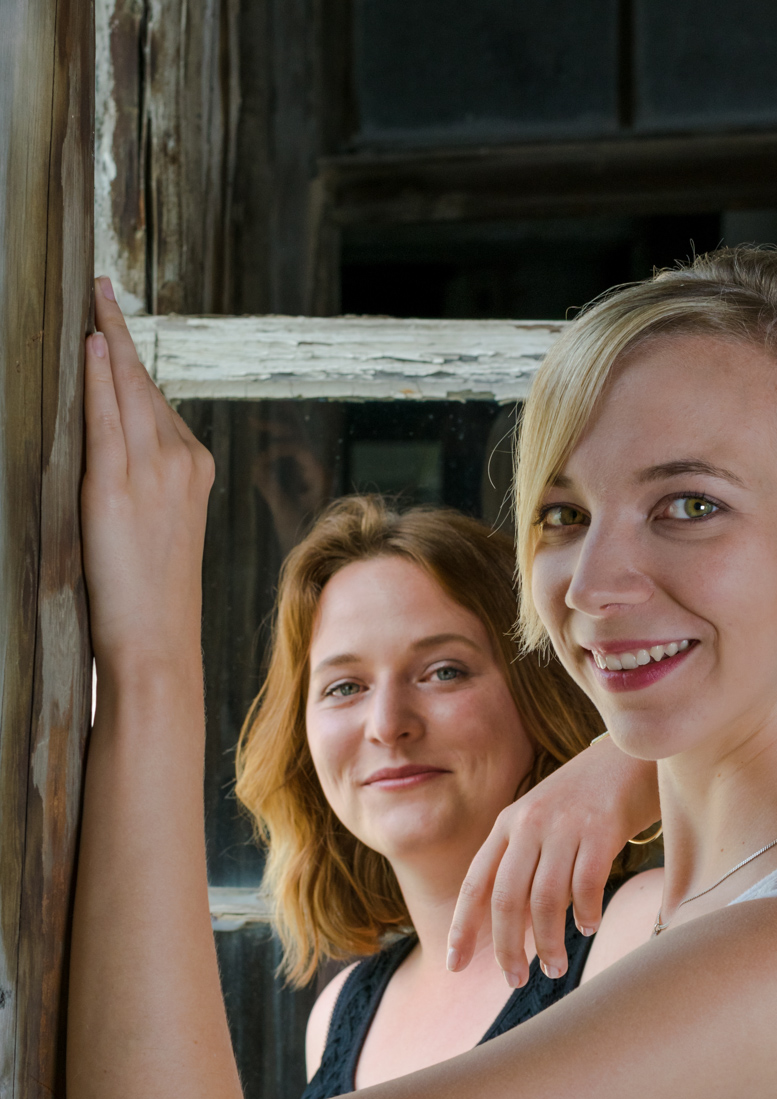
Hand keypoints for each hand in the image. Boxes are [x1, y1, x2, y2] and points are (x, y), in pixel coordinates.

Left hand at [81, 278, 214, 671]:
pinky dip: (98, 375)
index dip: (131, 357)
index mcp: (194, 472)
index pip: (155, 402)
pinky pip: (106, 417)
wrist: (157, 643)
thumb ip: (145, 489)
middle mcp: (182, 463)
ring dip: (107, 338)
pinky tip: (90, 340)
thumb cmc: (150, 602)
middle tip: (99, 285)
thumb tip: (117, 464)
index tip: (115, 317)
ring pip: (127, 390)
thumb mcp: (159, 534)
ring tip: (91, 296)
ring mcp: (153, 473)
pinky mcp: (118, 488)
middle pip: (142, 385)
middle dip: (118, 332)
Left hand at [447, 738, 658, 984]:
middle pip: (507, 898)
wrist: (633, 751)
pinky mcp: (601, 828)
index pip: (475, 883)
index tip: (455, 965)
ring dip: (549, 941)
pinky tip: (589, 927)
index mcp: (508, 824)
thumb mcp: (543, 820)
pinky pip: (587, 883)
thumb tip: (515, 929)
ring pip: (546, 899)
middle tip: (515, 980)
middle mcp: (529, 824)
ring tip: (555, 968)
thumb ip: (526, 863)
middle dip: (507, 947)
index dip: (463, 927)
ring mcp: (564, 825)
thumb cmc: (587, 798)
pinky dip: (586, 912)